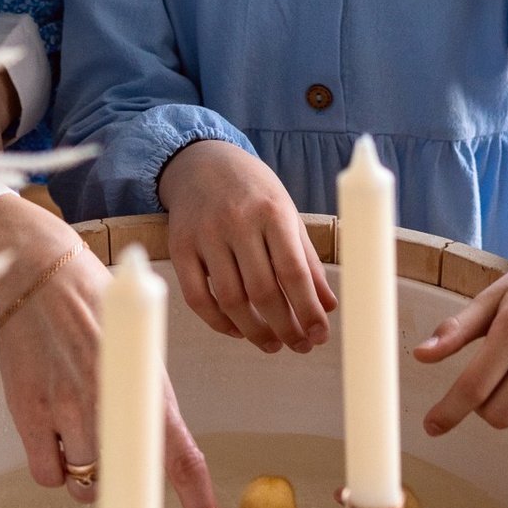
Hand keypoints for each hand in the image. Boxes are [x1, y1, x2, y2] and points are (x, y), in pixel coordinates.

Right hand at [0, 200, 227, 507]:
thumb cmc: (93, 307)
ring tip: (75, 421)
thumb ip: (146, 397)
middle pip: (126, 481)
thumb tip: (153, 446)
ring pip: (85, 484)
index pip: (182, 459)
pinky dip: (51, 462)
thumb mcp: (138, 347)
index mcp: (149, 386)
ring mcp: (69, 410)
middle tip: (113, 454)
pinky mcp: (30, 413)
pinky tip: (50, 426)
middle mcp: (112, 404)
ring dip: (84, 468)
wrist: (39, 272)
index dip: (200, 507)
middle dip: (123, 482)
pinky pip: (47, 473)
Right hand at [159, 140, 336, 352]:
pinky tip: (237, 330)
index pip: (294, 272)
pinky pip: (197, 298)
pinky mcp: (179, 247)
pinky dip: (218, 323)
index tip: (320, 336)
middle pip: (263, 291)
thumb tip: (327, 306)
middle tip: (299, 345)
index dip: (308, 310)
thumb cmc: (253, 191)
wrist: (201, 162)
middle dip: (285, 328)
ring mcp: (205, 235)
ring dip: (254, 331)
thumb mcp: (287, 214)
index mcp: (273, 211)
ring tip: (272, 344)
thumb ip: (307, 260)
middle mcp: (237, 222)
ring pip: (231, 300)